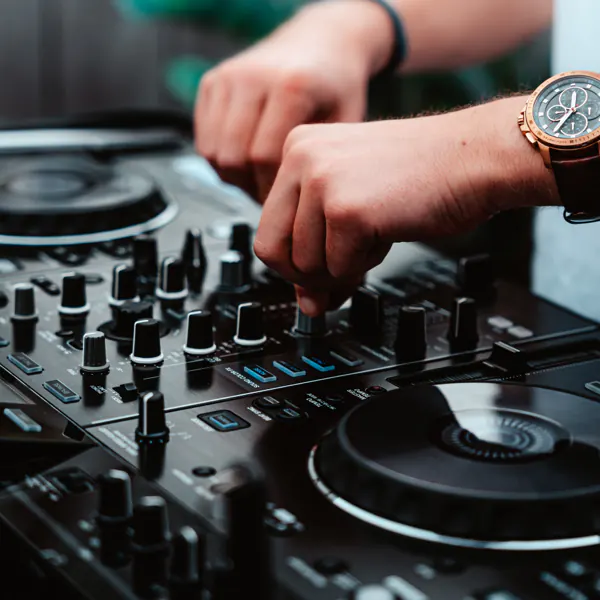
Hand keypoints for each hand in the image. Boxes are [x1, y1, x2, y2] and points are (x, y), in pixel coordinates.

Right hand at [194, 1, 393, 200]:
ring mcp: (227, 78)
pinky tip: (246, 160)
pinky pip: (203, 140)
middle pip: (233, 158)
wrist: (322, 42)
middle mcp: (251, 77)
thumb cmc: (336, 84)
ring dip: (233, 176)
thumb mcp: (345, 123)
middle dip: (250, 187)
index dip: (271, 191)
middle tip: (270, 197)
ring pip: (212, 152)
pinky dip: (220, 160)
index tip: (283, 203)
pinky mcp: (212, 83)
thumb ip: (320, 162)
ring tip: (259, 179)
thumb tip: (295, 207)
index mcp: (289, 86)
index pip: (264, 158)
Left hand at [254, 97, 558, 314]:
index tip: (320, 269)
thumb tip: (306, 305)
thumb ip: (321, 250)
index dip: (293, 262)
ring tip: (374, 237)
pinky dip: (363, 267)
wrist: (476, 158)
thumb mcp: (356, 208)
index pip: (266, 229)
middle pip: (272, 251)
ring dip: (341, 268)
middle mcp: (300, 158)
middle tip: (343, 268)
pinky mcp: (348, 210)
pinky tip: (386, 235)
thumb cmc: (421, 178)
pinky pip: (338, 270)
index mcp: (297, 148)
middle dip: (307, 275)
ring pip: (304, 265)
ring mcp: (322, 182)